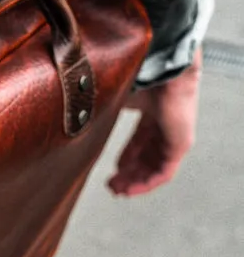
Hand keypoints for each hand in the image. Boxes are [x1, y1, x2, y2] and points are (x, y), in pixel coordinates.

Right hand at [107, 48, 202, 196]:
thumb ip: (99, 111)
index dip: (125, 157)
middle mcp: (164, 123)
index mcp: (151, 110)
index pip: (140, 140)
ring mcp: (174, 134)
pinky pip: (164, 171)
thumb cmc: (139, 73)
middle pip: (146, 154)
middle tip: (112, 185)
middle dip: (128, 172)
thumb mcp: (112, 96)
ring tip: (118, 191)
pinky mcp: (181, 143)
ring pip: (155, 165)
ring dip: (136, 181)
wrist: (160, 65)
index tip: (112, 170)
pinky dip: (147, 183)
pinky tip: (131, 191)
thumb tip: (74, 120)